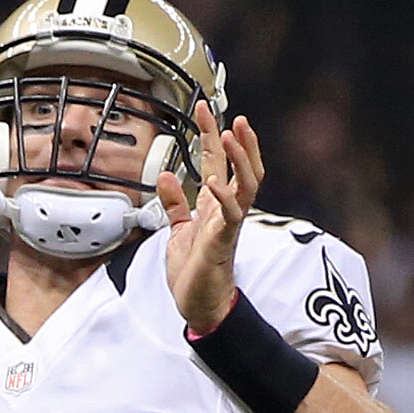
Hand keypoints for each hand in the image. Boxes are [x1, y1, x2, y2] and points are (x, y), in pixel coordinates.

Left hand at [160, 104, 264, 333]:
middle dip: (238, 140)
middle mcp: (226, 210)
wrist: (199, 304)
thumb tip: (166, 176)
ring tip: (231, 135)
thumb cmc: (193, 269)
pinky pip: (229, 216)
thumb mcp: (177, 230)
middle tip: (231, 114)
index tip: (203, 108)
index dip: (211, 134)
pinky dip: (223, 197)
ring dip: (241, 159)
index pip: (217, 162)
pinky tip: (214, 181)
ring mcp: (227, 225)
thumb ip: (174, 204)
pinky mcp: (222, 242)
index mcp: (215, 204)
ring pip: (246, 184)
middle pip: (240, 167)